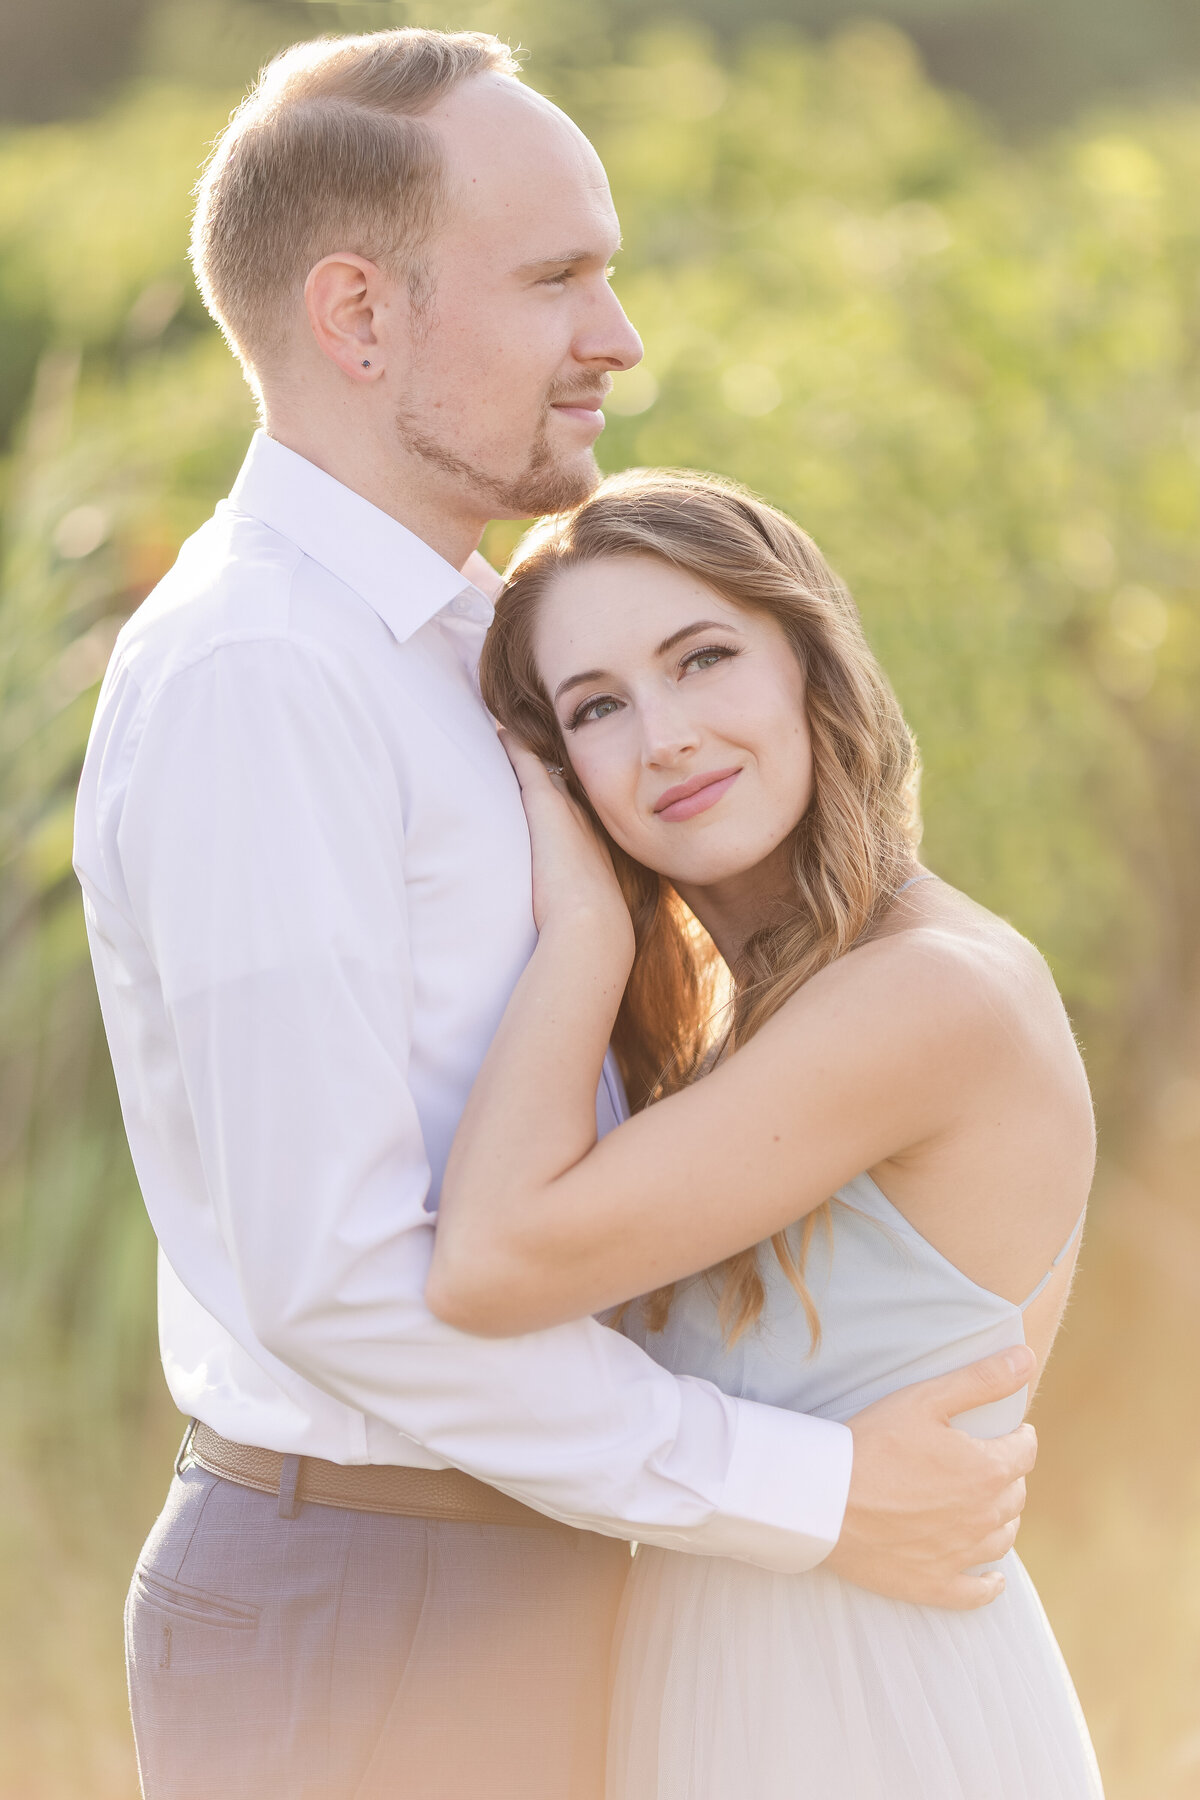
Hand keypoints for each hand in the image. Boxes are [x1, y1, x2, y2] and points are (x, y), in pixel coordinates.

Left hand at [500, 730, 633, 956]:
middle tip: (541, 747)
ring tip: (517, 732)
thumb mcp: (588, 913)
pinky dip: (515, 747)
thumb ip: (580, 907)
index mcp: (594, 844)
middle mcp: (585, 820)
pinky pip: (528, 763)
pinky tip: (500, 731)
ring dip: (535, 752)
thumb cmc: (589, 929)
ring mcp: (567, 808)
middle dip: (554, 768)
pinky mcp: (545, 804)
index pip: (578, 811)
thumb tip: (576, 925)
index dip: (567, 796)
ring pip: (550, 768)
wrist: (591, 924)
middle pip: (567, 784)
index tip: (557, 786)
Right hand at [824, 1345, 1037, 1608]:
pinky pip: (976, 1592)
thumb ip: (981, 1379)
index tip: (1011, 1430)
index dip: (1020, 1436)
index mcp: (986, 1470)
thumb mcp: (925, 1398)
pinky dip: (989, 1583)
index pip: (1024, 1451)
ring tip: (989, 1505)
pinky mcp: (934, 1584)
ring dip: (1002, 1519)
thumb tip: (1027, 1357)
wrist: (825, 1500)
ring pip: (1003, 1538)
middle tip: (988, 1461)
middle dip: (1008, 1475)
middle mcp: (983, 1517)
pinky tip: (992, 1578)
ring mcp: (960, 1555)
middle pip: (1015, 1495)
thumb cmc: (872, 1442)